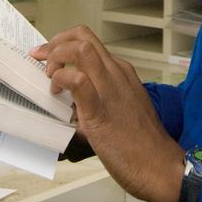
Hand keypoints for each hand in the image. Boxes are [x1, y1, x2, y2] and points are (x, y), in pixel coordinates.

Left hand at [31, 26, 183, 201]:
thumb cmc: (142, 145)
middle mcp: (116, 74)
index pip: (90, 43)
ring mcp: (109, 88)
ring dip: (57, 57)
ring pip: (81, 48)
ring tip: (51, 76)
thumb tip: (72, 105)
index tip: (50, 55)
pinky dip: (61, 81)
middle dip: (55, 42)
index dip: (64, 44)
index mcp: (121, 73)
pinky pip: (77, 80)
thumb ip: (99, 101)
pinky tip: (57, 94)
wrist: (158, 165)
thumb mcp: (122, 110)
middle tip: (43, 59)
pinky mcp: (100, 109)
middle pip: (83, 36)